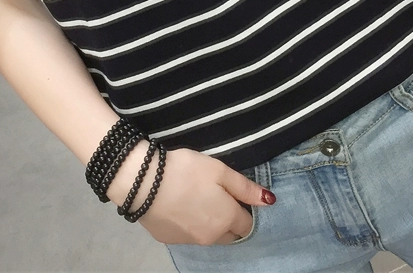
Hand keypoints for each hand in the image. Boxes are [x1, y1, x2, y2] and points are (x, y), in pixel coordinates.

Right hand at [107, 142, 275, 245]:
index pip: (247, 224)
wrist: (143, 182)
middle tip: (216, 195)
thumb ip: (245, 187)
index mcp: (226, 219)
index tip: (235, 193)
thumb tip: (269, 201)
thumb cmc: (186, 171)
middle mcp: (210, 237)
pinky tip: (179, 205)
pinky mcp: (168, 239)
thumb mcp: (220, 171)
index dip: (244, 209)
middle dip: (229, 220)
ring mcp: (188, 242)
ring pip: (208, 236)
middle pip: (229, 234)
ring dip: (209, 223)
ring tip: (196, 198)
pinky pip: (187, 234)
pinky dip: (188, 223)